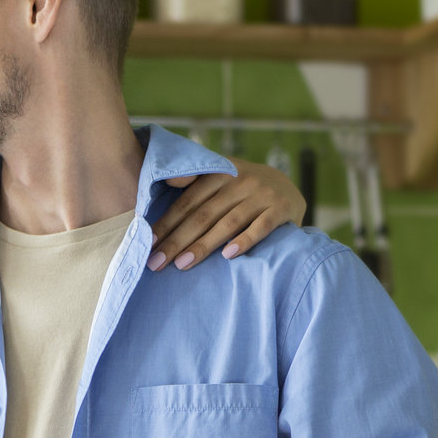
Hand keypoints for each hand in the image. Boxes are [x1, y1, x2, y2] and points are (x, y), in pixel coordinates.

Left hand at [148, 158, 306, 272]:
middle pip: (203, 215)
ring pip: (228, 222)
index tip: (148, 244)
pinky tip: (228, 255)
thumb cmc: (242, 192)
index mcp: (219, 173)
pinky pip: (261, 227)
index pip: (188, 202)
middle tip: (157, 262)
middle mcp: (241, 180)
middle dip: (177, 240)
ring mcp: (263, 194)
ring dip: (203, 245)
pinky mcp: (282, 208)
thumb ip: (194, 186)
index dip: (166, 223)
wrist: (289, 188)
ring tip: (182, 264)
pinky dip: (244, 240)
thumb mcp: (220, 180)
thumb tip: (159, 192)